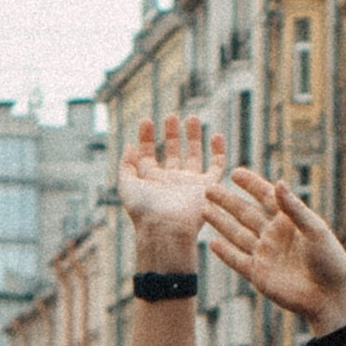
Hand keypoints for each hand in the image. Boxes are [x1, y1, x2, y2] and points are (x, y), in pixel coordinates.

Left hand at [117, 114, 226, 271]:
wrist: (167, 228)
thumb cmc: (145, 210)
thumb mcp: (127, 185)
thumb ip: (126, 165)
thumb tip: (129, 147)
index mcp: (151, 181)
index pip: (148, 155)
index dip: (146, 138)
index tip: (146, 121)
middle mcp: (171, 181)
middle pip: (172, 153)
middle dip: (171, 134)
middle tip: (171, 116)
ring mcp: (190, 183)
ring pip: (194, 155)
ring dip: (193, 137)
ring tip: (191, 118)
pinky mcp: (207, 187)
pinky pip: (217, 167)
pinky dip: (219, 152)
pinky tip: (217, 135)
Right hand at [202, 167, 345, 336]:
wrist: (329, 297)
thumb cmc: (330, 261)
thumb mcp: (315, 230)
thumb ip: (294, 208)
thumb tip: (278, 183)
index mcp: (290, 221)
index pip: (266, 197)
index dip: (251, 184)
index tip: (234, 172)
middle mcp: (275, 235)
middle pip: (246, 213)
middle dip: (227, 201)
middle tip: (208, 188)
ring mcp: (265, 254)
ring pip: (237, 234)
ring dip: (221, 222)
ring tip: (203, 210)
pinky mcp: (258, 274)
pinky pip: (237, 260)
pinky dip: (224, 252)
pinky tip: (212, 242)